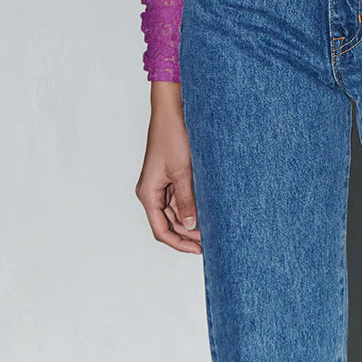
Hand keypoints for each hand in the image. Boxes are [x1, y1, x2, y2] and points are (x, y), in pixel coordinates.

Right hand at [135, 85, 201, 253]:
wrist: (172, 110)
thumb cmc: (172, 136)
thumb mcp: (182, 171)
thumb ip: (186, 200)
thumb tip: (190, 227)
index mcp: (148, 194)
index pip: (161, 230)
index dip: (179, 243)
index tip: (199, 250)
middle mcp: (151, 192)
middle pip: (169, 224)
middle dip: (188, 234)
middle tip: (211, 241)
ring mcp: (160, 185)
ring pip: (175, 212)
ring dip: (191, 220)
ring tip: (213, 227)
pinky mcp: (170, 177)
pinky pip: (179, 198)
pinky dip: (192, 206)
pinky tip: (208, 210)